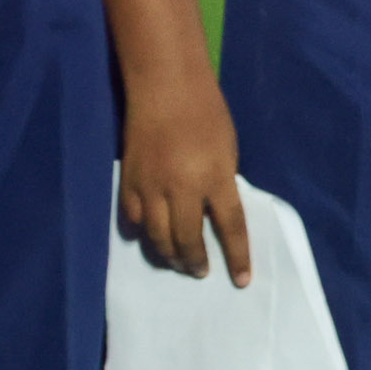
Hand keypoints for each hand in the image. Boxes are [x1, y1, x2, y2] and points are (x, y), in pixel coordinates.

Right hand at [120, 76, 249, 284]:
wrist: (166, 88)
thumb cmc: (207, 113)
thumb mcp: (227, 149)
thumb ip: (221, 182)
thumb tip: (215, 211)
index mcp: (216, 177)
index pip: (230, 227)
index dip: (237, 256)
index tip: (241, 280)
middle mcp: (183, 188)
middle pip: (187, 239)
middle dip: (195, 261)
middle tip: (200, 271)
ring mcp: (152, 187)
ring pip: (158, 236)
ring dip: (169, 254)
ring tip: (178, 262)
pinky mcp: (129, 182)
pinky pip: (135, 219)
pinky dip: (143, 232)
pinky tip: (149, 237)